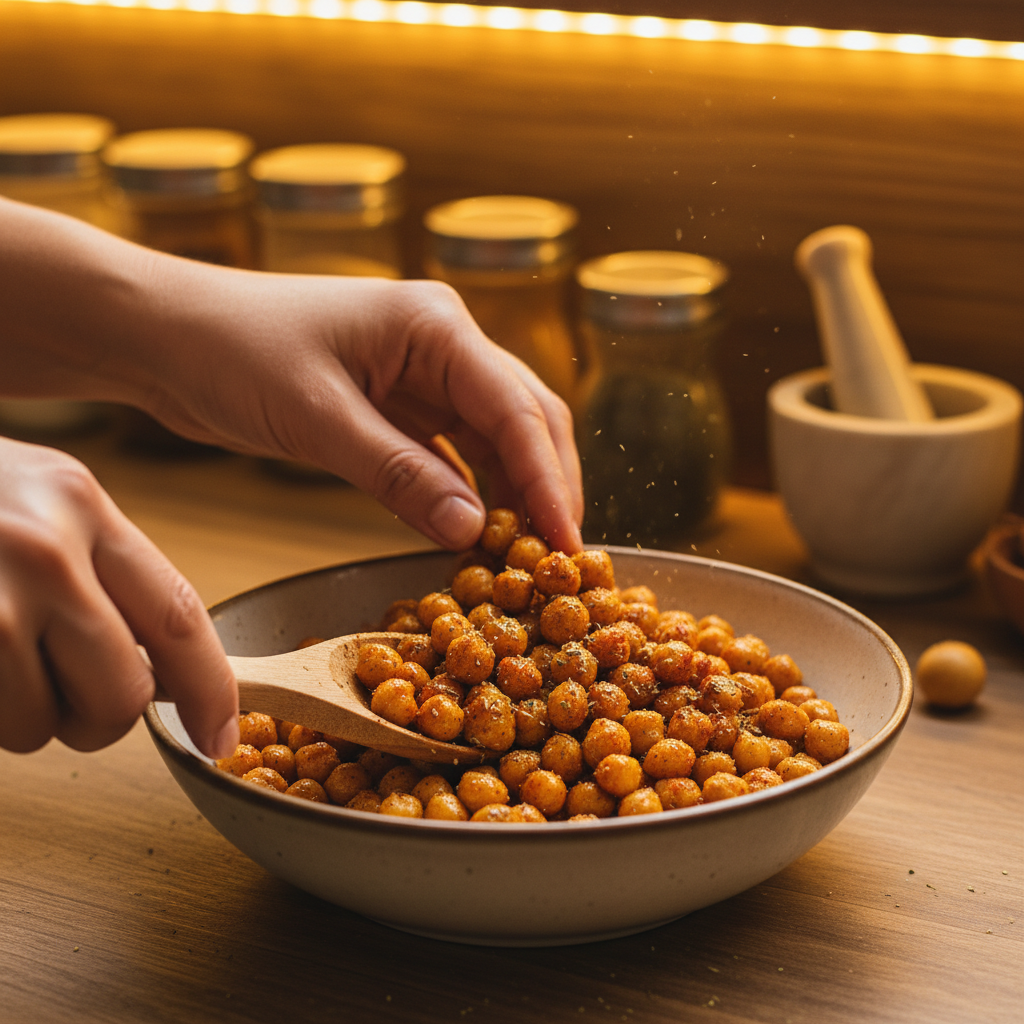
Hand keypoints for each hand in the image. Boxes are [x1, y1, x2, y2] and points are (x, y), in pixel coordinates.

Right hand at [0, 436, 238, 755]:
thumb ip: (98, 569)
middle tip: (59, 690)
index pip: (179, 616)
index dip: (209, 689)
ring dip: (19, 715)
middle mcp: (38, 548)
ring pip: (40, 727)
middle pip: (122, 697)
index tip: (218, 737)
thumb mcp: (32, 499)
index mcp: (79, 504)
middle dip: (97, 717)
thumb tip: (161, 671)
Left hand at [125, 267, 584, 551]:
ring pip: (496, 440)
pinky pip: (452, 454)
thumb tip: (472, 532)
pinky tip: (476, 534)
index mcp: (436, 326)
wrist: (168, 336)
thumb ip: (399, 474)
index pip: (517, 409)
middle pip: (526, 419)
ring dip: (514, 495)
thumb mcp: (318, 418)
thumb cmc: (232, 352)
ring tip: (527, 557)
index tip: (568, 545)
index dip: (549, 481)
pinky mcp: (397, 406)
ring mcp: (423, 374)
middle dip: (548, 488)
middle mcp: (443, 345)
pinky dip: (468, 494)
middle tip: (562, 559)